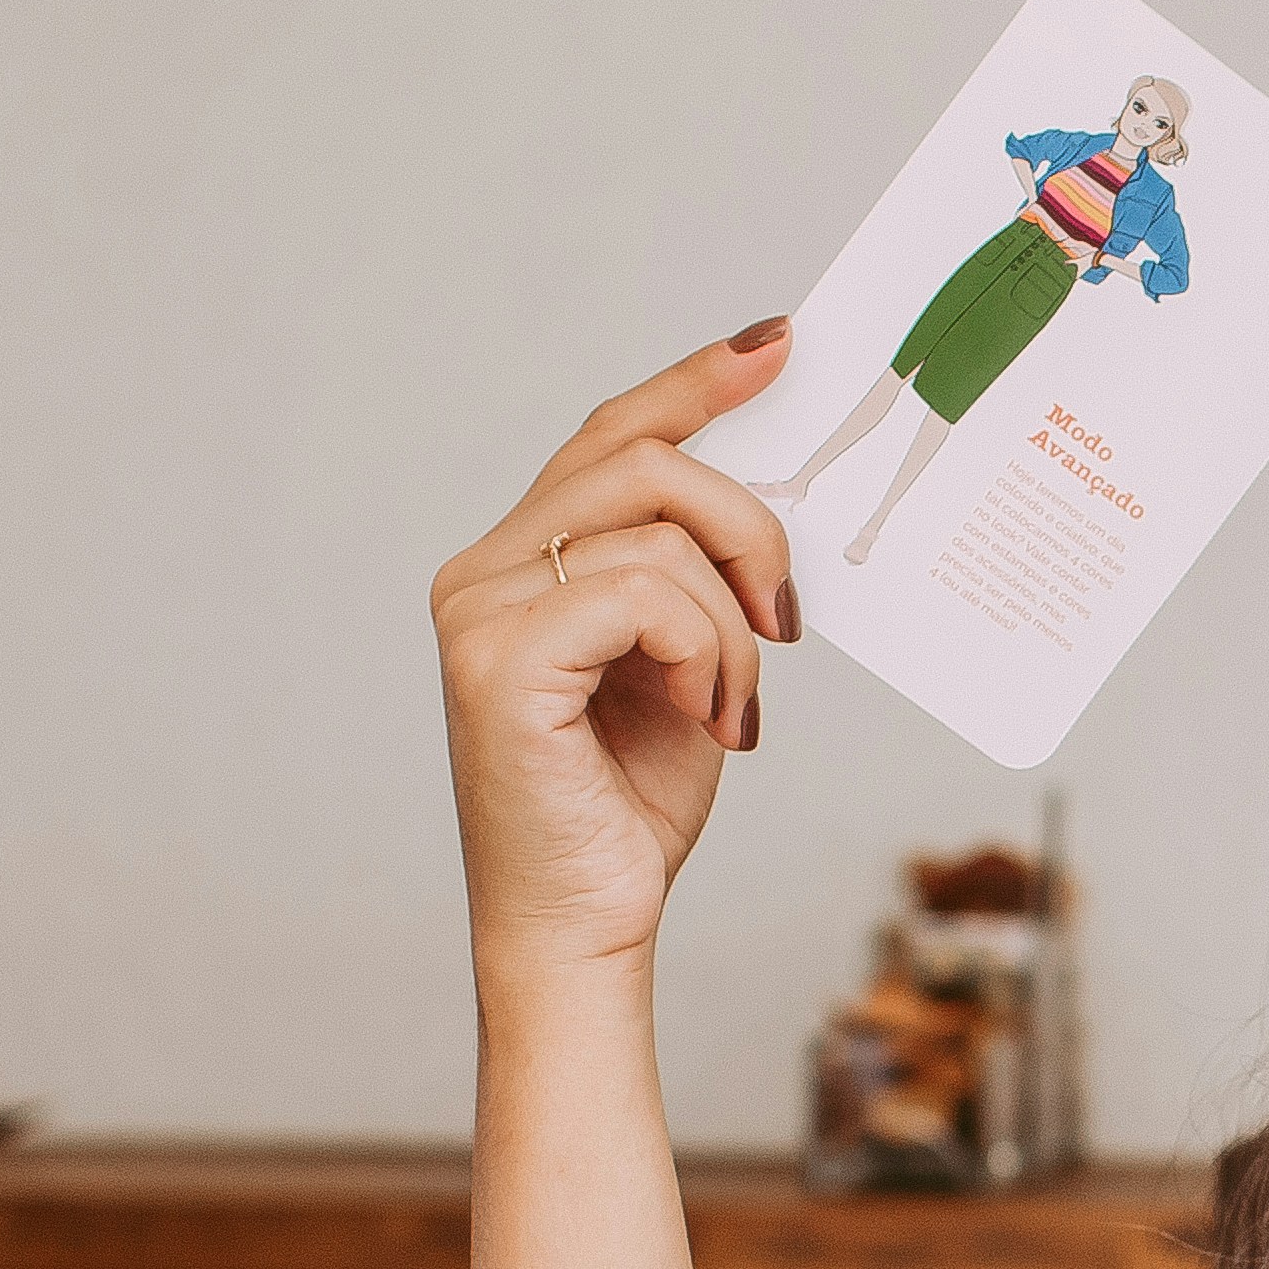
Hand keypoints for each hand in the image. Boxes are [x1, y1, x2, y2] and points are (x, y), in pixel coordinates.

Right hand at [433, 329, 797, 984]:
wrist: (587, 923)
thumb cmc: (632, 803)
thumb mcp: (689, 661)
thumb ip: (701, 575)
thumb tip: (772, 486)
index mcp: (522, 560)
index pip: (612, 436)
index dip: (695, 383)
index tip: (780, 345)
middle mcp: (482, 570)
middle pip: (644, 462)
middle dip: (749, 526)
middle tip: (789, 615)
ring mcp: (479, 611)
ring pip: (660, 533)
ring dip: (734, 624)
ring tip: (729, 704)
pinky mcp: (499, 662)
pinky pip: (645, 595)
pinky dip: (706, 653)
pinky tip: (710, 717)